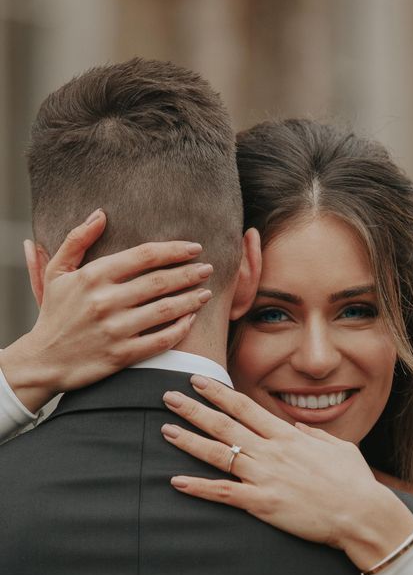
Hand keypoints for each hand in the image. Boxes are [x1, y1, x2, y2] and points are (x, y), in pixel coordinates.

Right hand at [1, 210, 212, 411]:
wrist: (44, 361)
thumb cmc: (54, 314)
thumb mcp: (56, 272)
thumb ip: (77, 240)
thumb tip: (100, 214)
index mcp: (93, 277)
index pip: (144, 256)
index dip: (174, 250)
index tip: (194, 248)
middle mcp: (106, 301)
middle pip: (160, 281)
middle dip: (189, 273)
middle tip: (207, 268)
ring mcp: (115, 330)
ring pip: (165, 310)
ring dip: (190, 299)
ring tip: (205, 292)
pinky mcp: (123, 355)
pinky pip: (161, 340)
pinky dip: (181, 329)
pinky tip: (191, 319)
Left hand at [161, 376, 412, 571]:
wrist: (363, 514)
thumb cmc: (354, 482)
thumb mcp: (339, 447)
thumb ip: (313, 435)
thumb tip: (295, 425)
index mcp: (288, 436)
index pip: (245, 407)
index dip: (218, 392)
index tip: (198, 381)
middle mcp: (272, 451)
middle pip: (225, 424)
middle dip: (194, 408)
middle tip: (168, 396)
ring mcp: (266, 476)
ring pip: (219, 453)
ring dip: (189, 440)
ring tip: (166, 429)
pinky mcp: (263, 503)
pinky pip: (224, 493)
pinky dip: (199, 487)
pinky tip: (177, 482)